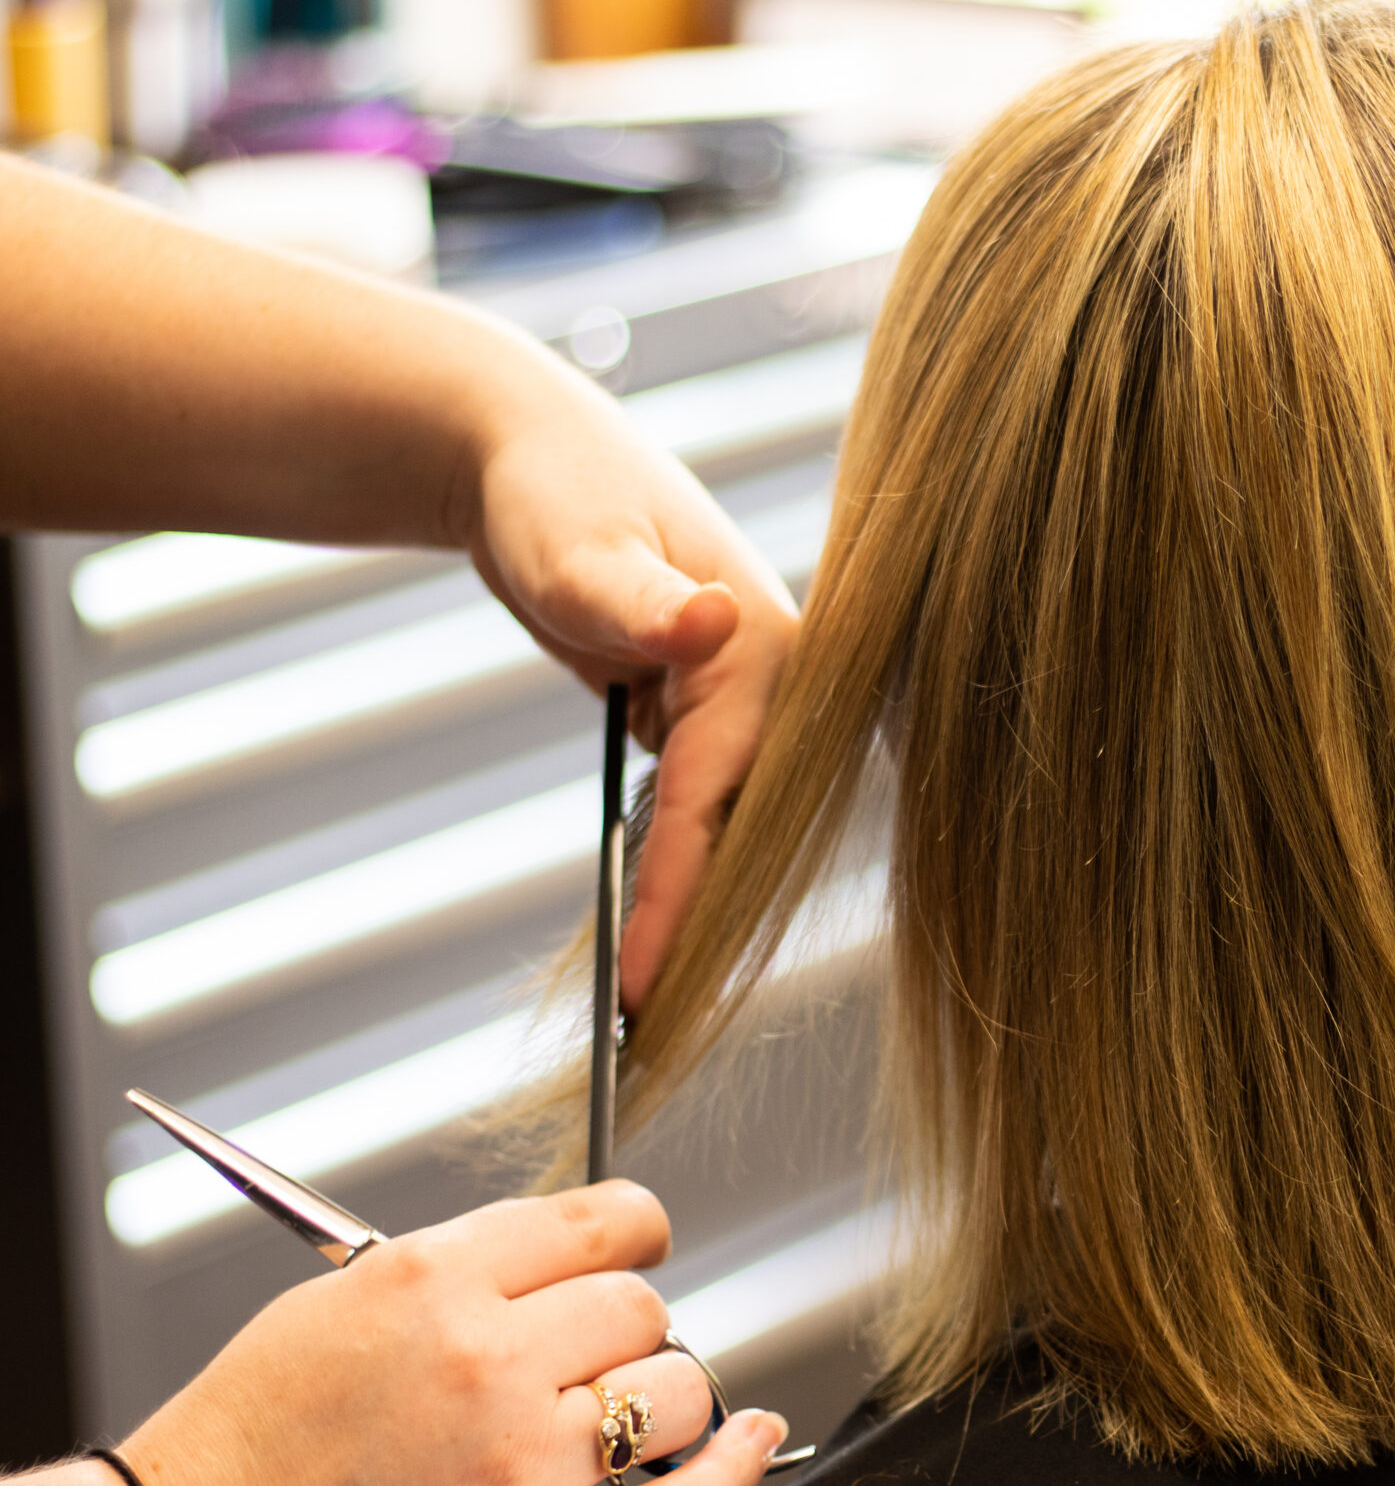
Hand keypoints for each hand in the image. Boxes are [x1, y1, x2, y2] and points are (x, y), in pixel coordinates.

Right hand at [118, 1182, 783, 1485]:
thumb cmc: (248, 1434)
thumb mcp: (341, 1301)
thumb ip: (463, 1268)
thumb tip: (567, 1254)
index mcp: (434, 1280)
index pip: (599, 1222)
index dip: (633, 1228)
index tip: (637, 1239)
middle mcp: (489, 1361)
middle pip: (638, 1305)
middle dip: (620, 1320)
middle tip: (577, 1348)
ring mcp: (521, 1462)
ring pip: (673, 1390)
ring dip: (656, 1391)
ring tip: (607, 1406)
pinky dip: (732, 1468)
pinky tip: (752, 1435)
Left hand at [460, 377, 800, 1009]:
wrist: (524, 450)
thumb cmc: (548, 488)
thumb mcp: (577, 547)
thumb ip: (634, 600)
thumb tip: (706, 624)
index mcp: (764, 643)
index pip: (719, 797)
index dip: (678, 898)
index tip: (637, 985)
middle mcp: (779, 676)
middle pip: (743, 829)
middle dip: (698, 929)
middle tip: (648, 1035)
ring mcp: (750, 696)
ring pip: (727, 828)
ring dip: (688, 909)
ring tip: (645, 1008)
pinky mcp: (714, 711)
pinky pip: (701, 809)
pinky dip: (674, 868)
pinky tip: (646, 929)